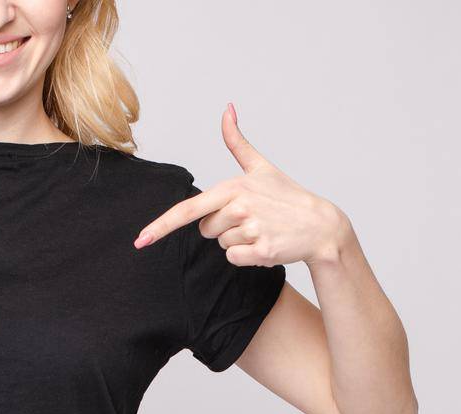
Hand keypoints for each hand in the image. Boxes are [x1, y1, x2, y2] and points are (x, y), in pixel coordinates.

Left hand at [133, 103, 351, 266]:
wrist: (320, 225)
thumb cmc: (287, 196)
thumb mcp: (261, 166)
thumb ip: (237, 141)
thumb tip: (227, 108)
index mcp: (233, 187)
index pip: (188, 209)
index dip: (161, 226)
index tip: (141, 240)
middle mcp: (239, 208)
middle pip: (206, 230)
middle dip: (222, 227)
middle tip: (251, 217)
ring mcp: (251, 230)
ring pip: (221, 245)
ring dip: (238, 240)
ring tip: (262, 228)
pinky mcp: (261, 251)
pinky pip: (234, 258)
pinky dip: (247, 255)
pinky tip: (265, 243)